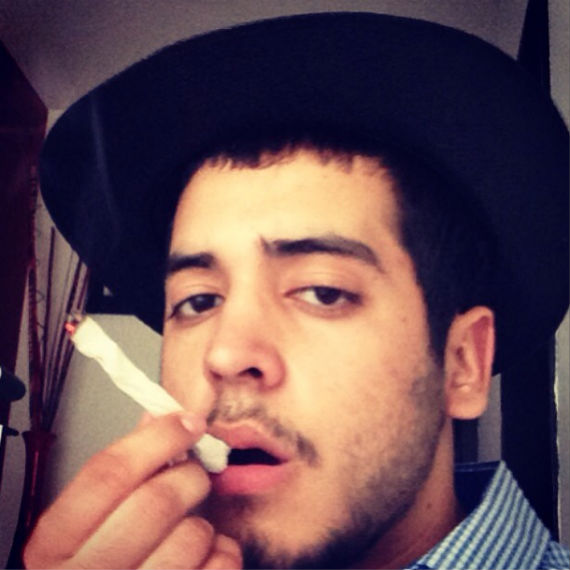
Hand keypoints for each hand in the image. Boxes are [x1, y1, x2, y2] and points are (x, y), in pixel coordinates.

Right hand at [23, 413, 241, 568]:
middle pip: (156, 502)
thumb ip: (117, 475)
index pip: (107, 473)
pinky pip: (218, 565)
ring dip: (203, 524)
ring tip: (189, 531)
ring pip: (191, 537)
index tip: (187, 422)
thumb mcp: (84, 528)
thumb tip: (154, 420)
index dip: (157, 438)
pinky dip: (222, 554)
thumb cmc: (98, 568)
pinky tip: (203, 559)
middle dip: (189, 477)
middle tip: (194, 477)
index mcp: (54, 545)